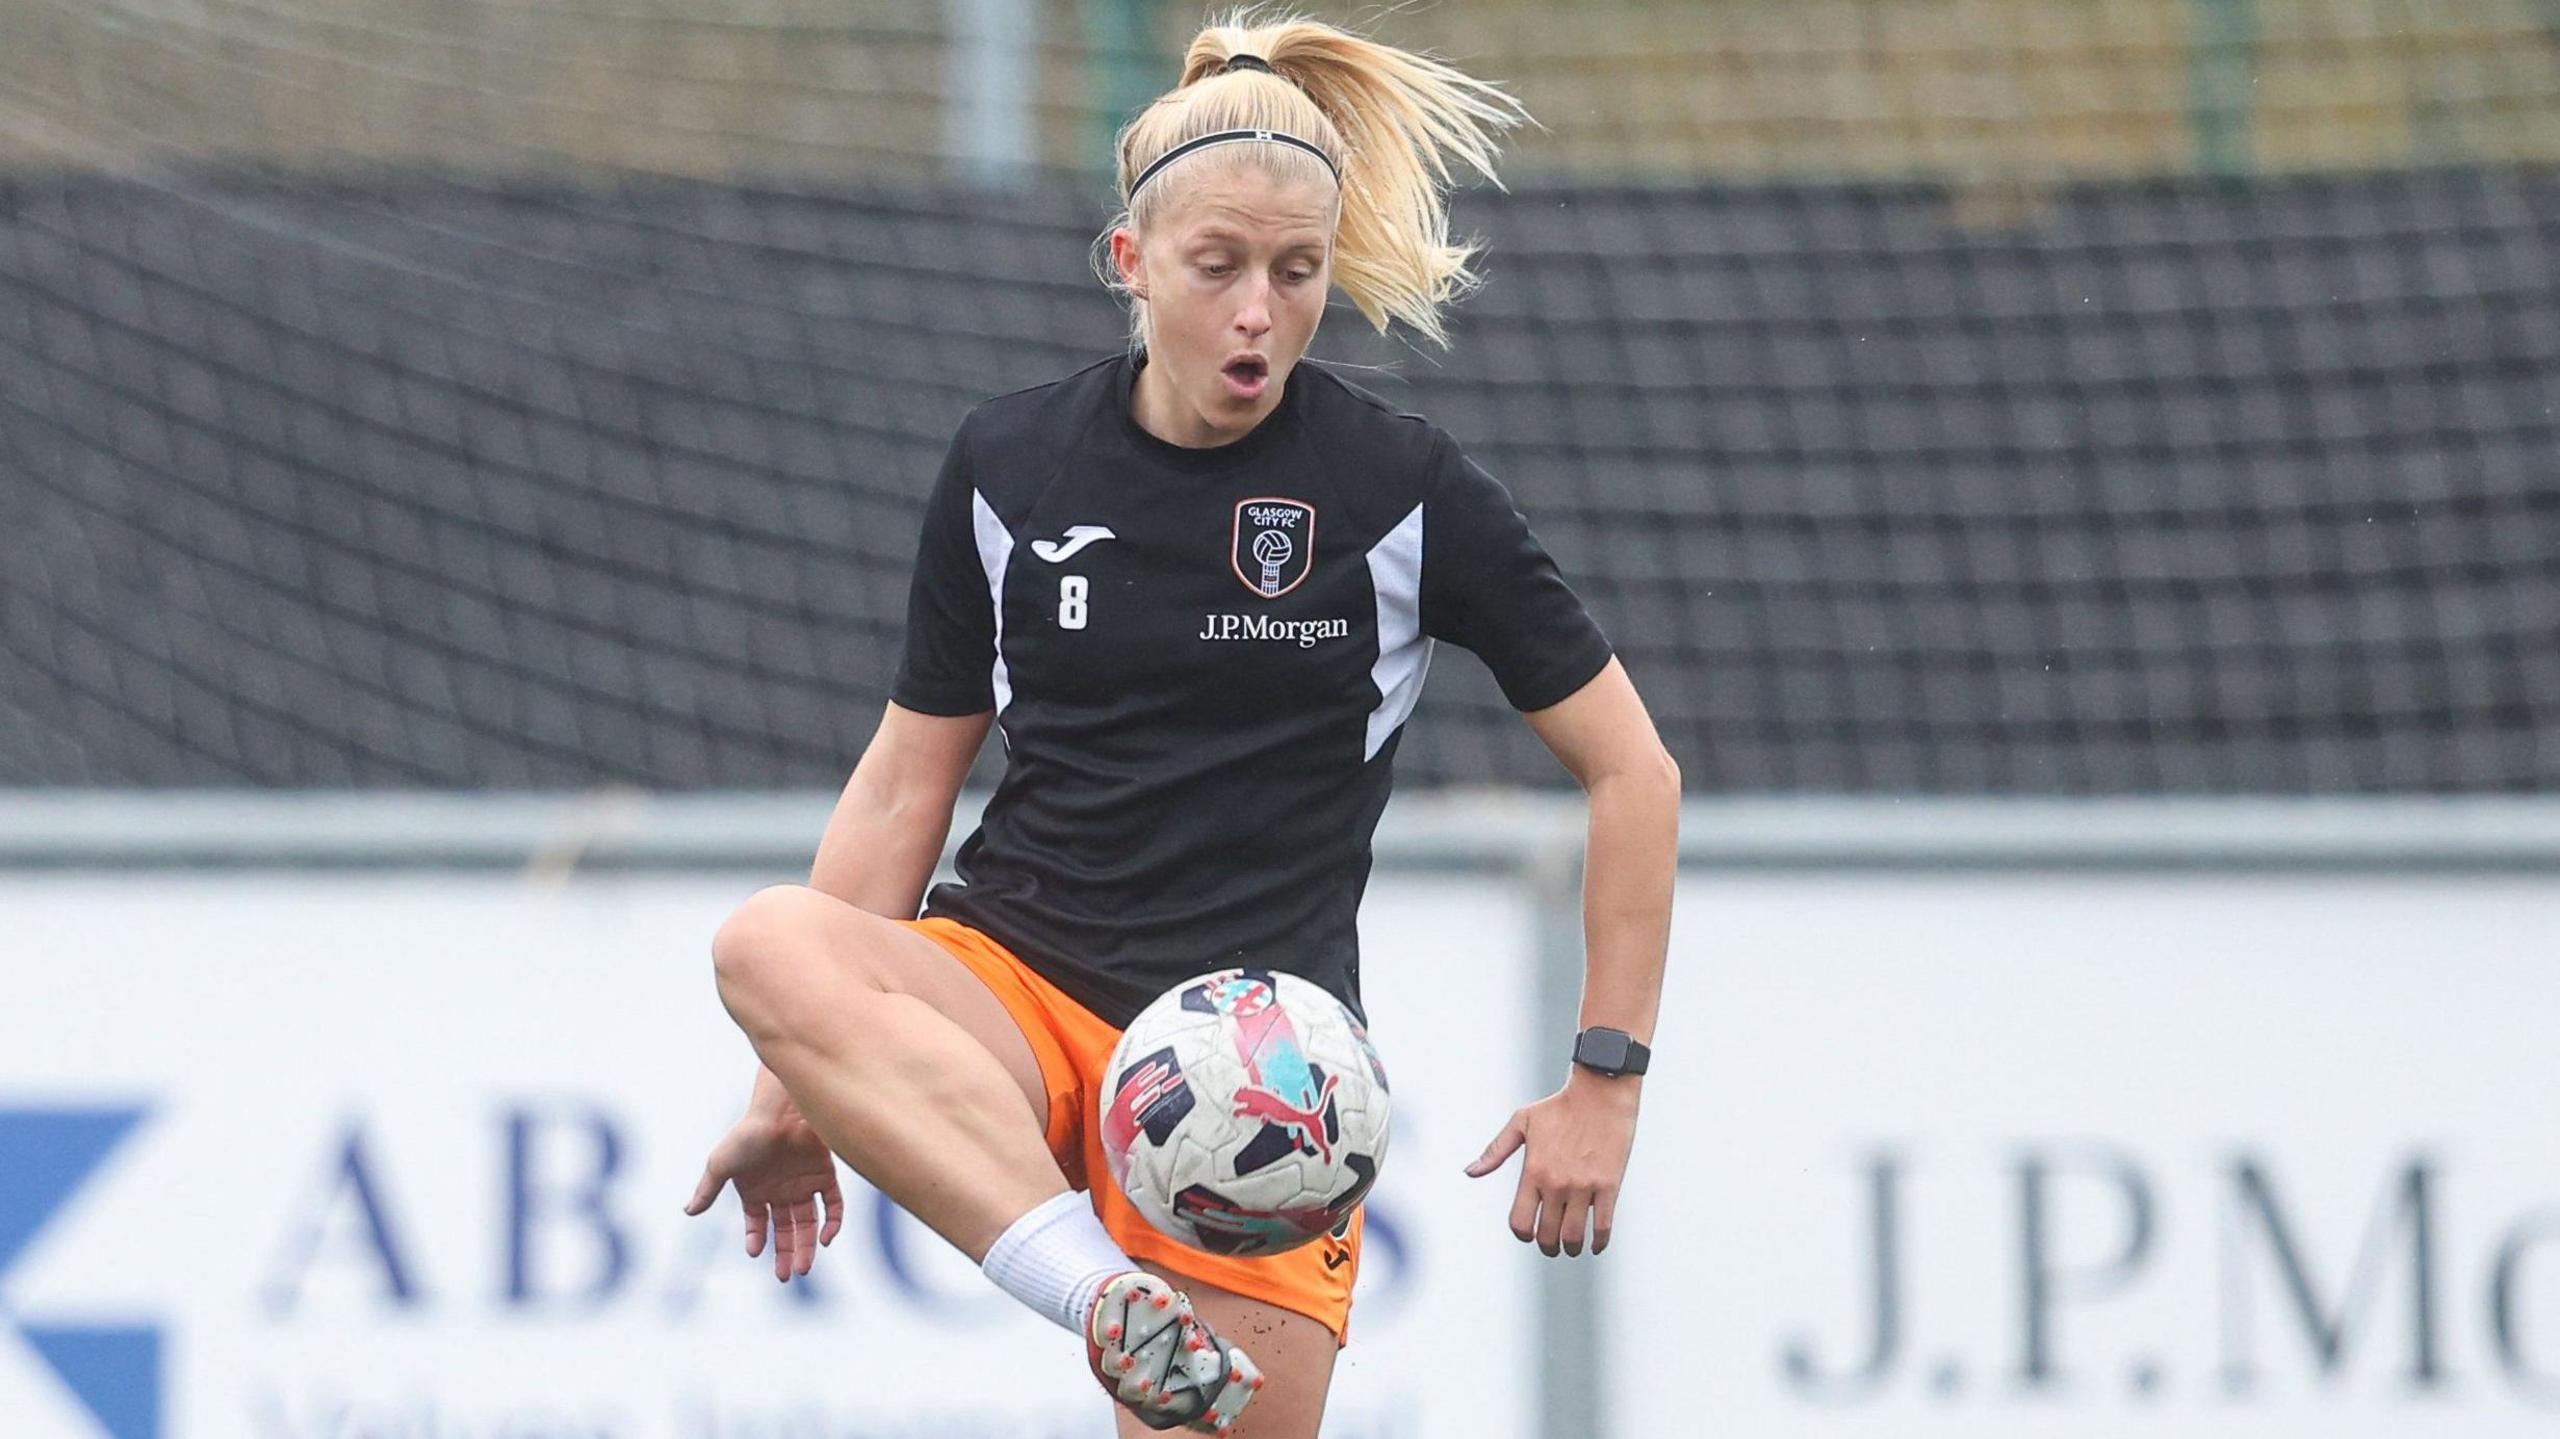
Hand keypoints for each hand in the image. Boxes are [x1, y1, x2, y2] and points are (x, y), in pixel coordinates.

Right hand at [683, 1106, 845, 1281]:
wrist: (781, 1109)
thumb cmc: (748, 1133)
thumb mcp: (720, 1164)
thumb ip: (707, 1189)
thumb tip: (688, 1212)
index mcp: (756, 1190)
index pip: (758, 1223)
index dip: (757, 1239)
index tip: (755, 1253)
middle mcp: (781, 1190)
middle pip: (786, 1229)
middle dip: (786, 1253)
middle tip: (787, 1276)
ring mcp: (804, 1183)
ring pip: (808, 1223)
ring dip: (807, 1246)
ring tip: (805, 1268)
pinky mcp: (825, 1174)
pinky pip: (833, 1204)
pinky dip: (831, 1223)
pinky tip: (824, 1239)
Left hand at [1463, 1068, 1638, 1256]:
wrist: (1599, 1094)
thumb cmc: (1558, 1107)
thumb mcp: (1521, 1123)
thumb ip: (1496, 1151)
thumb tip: (1470, 1171)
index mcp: (1533, 1171)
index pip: (1520, 1221)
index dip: (1522, 1234)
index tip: (1529, 1233)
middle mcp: (1556, 1183)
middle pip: (1547, 1235)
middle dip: (1547, 1247)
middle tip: (1551, 1246)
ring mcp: (1583, 1186)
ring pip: (1573, 1236)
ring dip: (1571, 1248)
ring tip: (1571, 1247)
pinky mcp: (1609, 1185)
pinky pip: (1603, 1226)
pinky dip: (1599, 1242)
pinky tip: (1595, 1245)